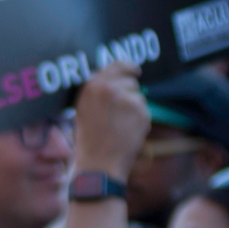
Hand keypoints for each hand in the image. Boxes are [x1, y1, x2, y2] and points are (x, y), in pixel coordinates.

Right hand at [72, 60, 150, 177]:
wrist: (99, 162)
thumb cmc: (88, 138)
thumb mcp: (83, 108)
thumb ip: (98, 90)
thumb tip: (117, 79)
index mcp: (92, 85)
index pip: (117, 64)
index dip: (128, 67)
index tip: (135, 71)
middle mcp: (110, 89)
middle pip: (131, 81)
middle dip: (129, 93)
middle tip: (120, 111)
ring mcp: (127, 100)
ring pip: (139, 97)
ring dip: (134, 107)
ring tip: (119, 124)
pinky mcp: (141, 113)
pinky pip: (145, 111)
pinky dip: (139, 120)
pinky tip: (127, 131)